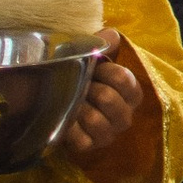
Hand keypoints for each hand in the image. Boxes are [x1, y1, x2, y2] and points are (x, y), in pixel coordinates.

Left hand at [63, 46, 144, 165]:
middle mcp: (124, 116)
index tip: (94, 68)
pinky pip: (83, 140)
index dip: (106, 71)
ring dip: (78, 109)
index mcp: (130, 93)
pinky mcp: (90, 147)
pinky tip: (66, 119)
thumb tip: (111, 35)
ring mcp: (108, 134)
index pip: (125, 80)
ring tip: (71, 103)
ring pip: (96, 121)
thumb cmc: (77, 75)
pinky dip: (70, 128)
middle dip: (90, 89)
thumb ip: (102, 43)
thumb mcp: (88, 55)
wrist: (51, 97)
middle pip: (109, 99)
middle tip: (80, 87)